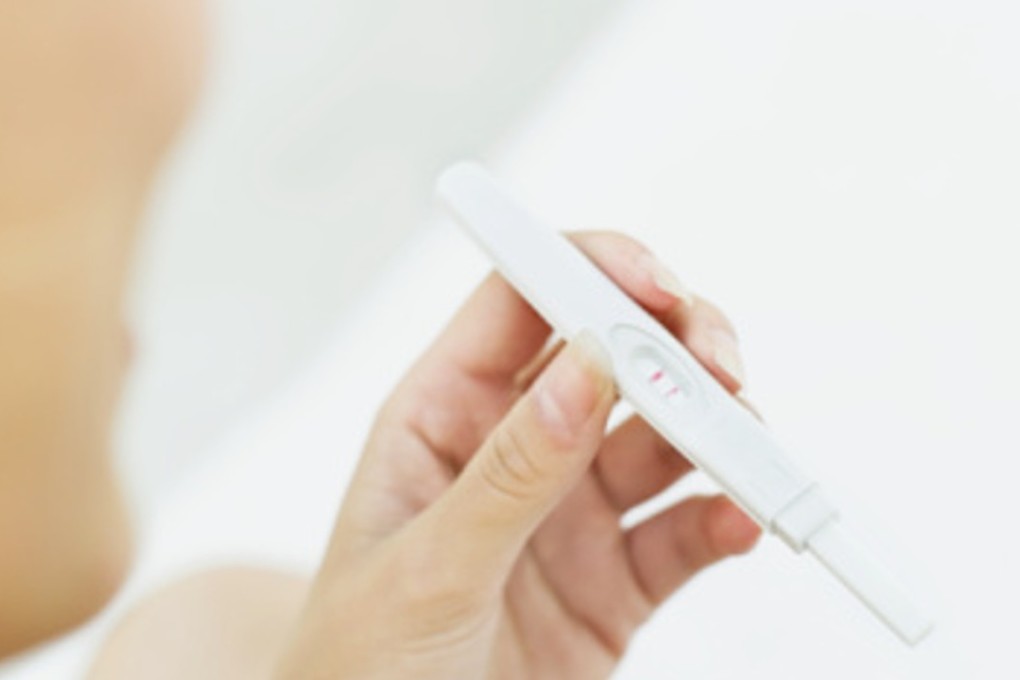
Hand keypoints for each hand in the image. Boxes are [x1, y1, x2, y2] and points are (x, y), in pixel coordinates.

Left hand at [277, 232, 760, 678]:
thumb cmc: (360, 665)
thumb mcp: (425, 570)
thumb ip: (509, 474)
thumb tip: (586, 366)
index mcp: (443, 417)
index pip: (520, 303)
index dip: (591, 271)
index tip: (658, 285)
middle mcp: (513, 449)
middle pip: (609, 355)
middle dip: (674, 345)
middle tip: (720, 367)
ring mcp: (568, 512)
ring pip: (661, 437)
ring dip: (714, 430)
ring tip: (748, 447)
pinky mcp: (613, 579)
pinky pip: (684, 532)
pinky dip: (722, 519)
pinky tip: (739, 520)